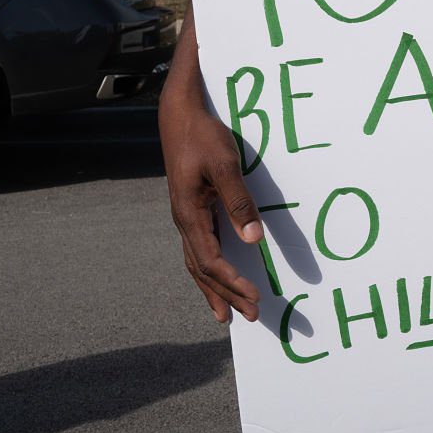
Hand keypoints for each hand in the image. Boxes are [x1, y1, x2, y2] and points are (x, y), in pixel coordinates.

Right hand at [160, 71, 264, 323]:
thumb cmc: (203, 137)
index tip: (254, 298)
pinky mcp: (191, 208)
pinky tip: (215, 276)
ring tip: (225, 313)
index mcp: (189, 215)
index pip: (211, 261)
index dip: (232, 282)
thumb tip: (253, 239)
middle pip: (202, 269)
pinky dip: (208, 270)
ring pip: (196, 262)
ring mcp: (185, 216)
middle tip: (249, 317)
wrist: (179, 115)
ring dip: (213, 288)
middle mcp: (183, 221)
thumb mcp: (224, 166)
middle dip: (225, 294)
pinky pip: (198, 248)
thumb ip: (238, 202)